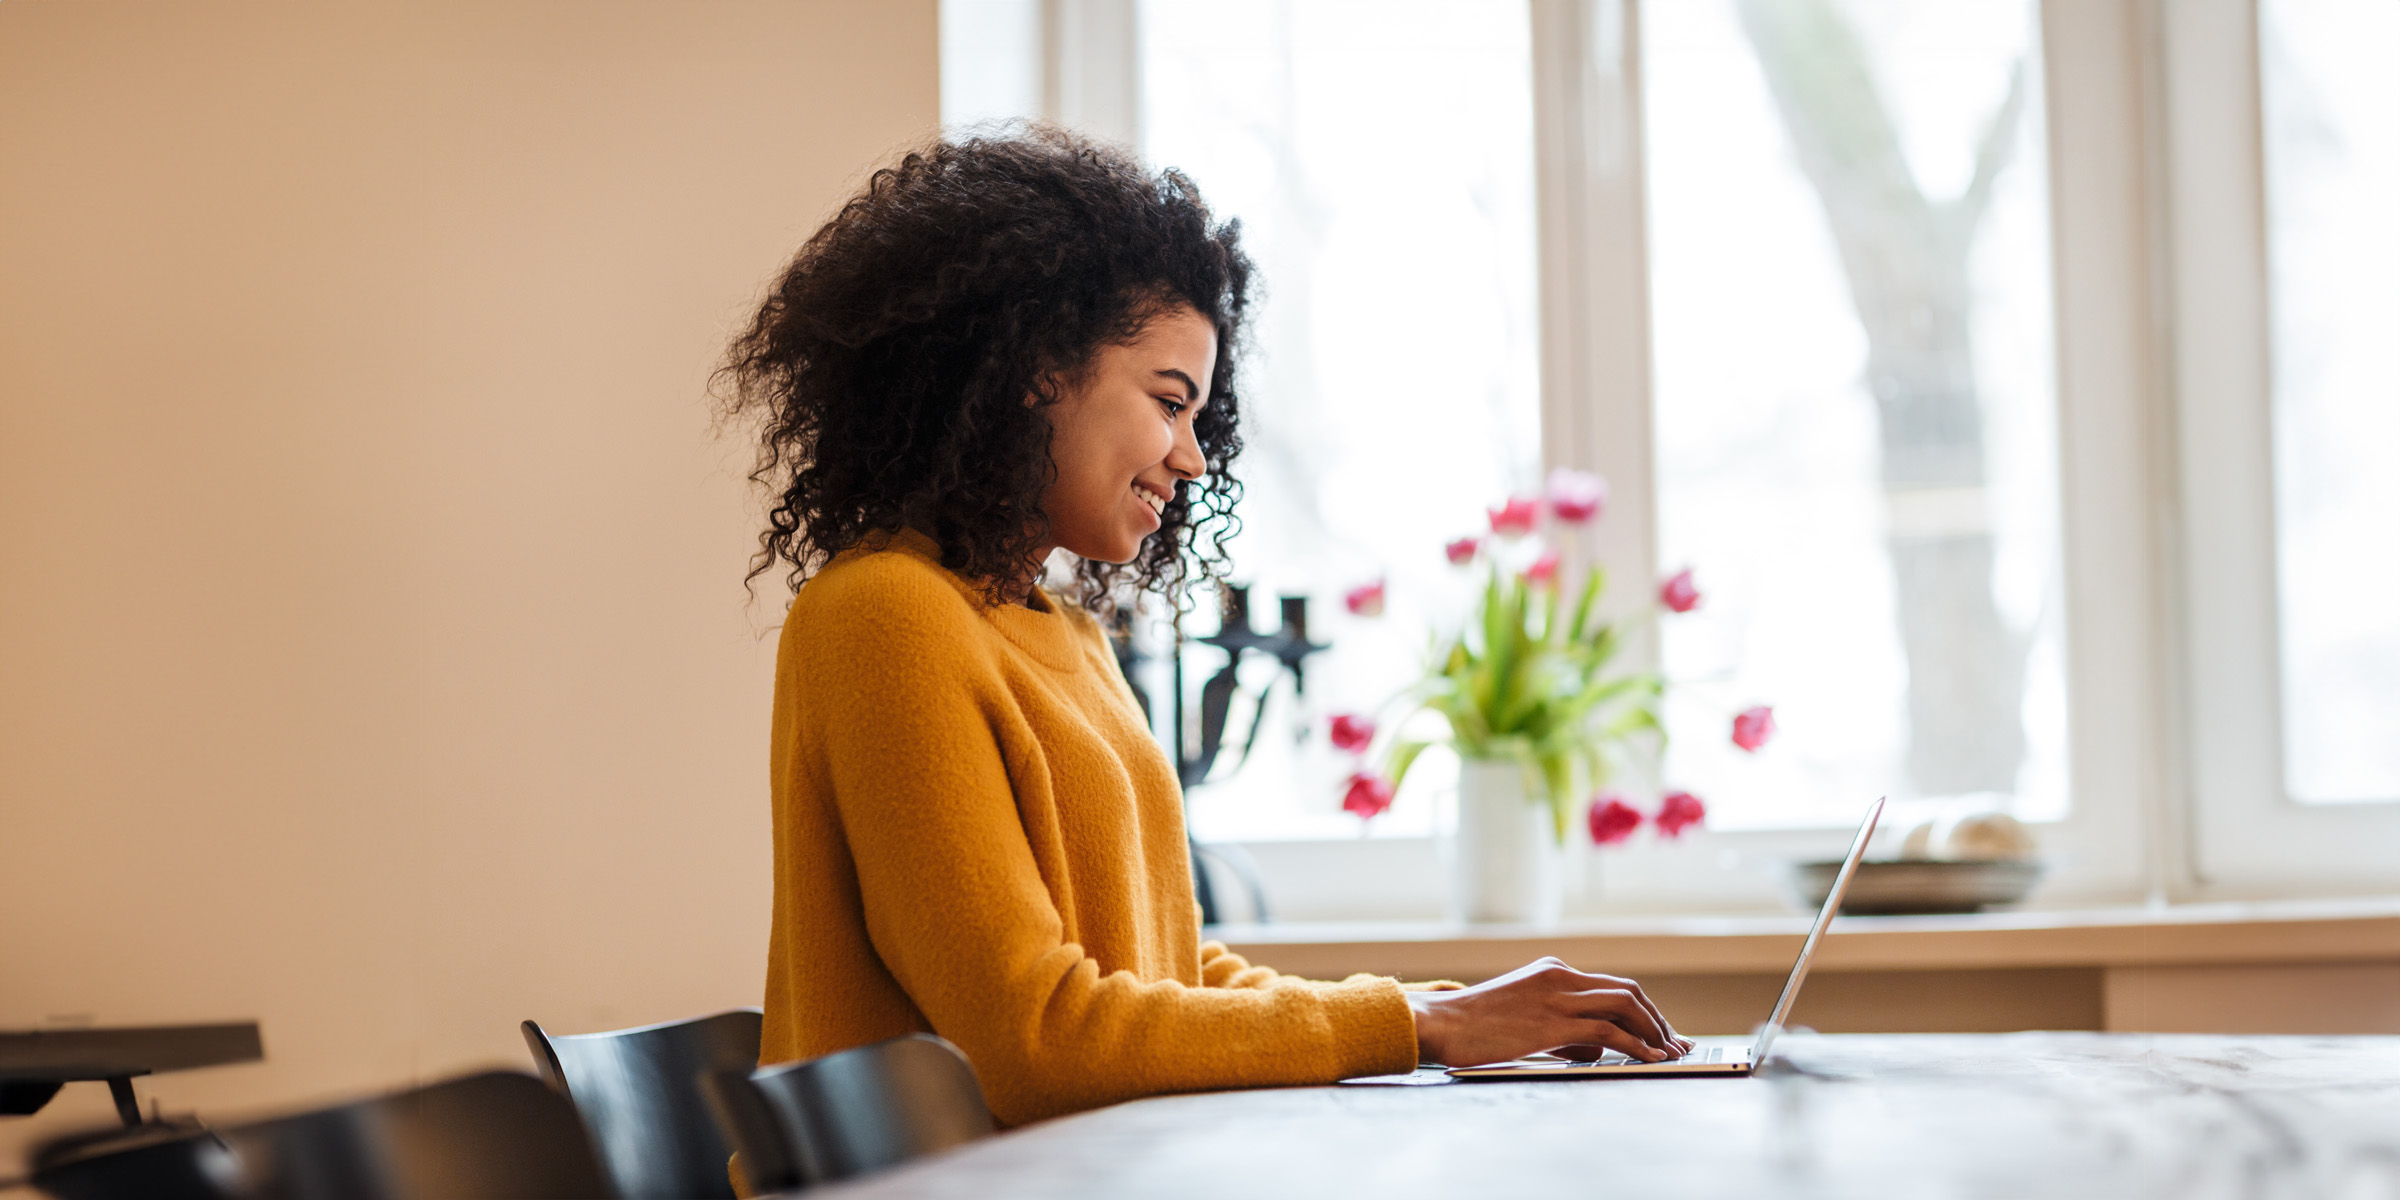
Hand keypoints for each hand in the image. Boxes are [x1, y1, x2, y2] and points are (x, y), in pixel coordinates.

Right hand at [1404, 957, 1691, 1065]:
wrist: (1441, 1022)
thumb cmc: (1475, 1026)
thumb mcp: (1524, 1015)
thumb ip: (1561, 1027)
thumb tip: (1594, 1049)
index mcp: (1553, 970)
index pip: (1610, 985)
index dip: (1642, 1009)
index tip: (1660, 1030)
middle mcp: (1561, 976)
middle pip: (1627, 991)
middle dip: (1656, 1018)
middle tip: (1674, 1043)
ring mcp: (1558, 997)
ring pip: (1625, 1006)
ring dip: (1654, 1031)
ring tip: (1668, 1053)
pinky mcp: (1554, 1022)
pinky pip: (1609, 1031)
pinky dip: (1636, 1044)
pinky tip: (1649, 1058)